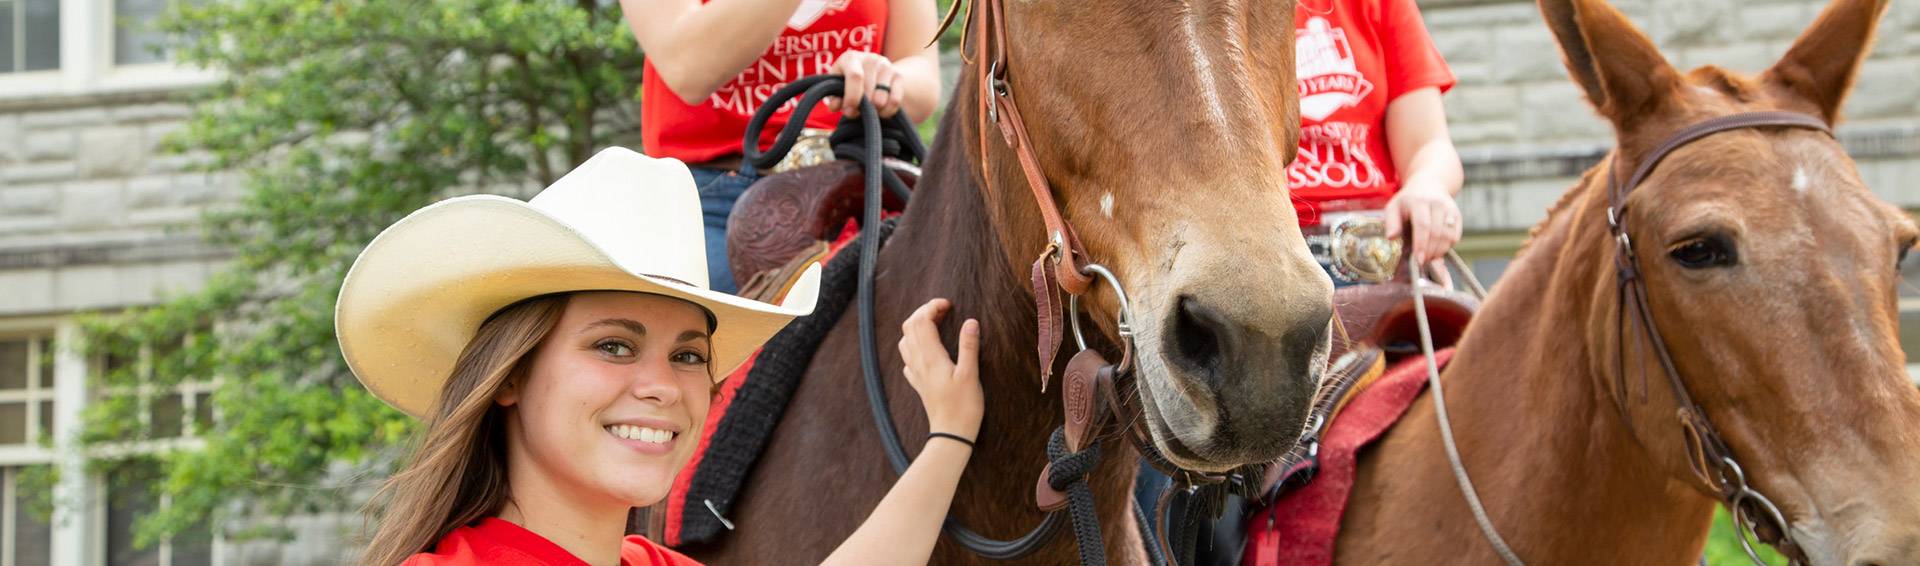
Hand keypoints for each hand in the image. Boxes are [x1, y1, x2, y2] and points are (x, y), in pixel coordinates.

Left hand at [825, 51, 902, 118]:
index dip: (852, 97)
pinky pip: (894, 101)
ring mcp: (886, 66)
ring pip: (881, 99)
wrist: (871, 72)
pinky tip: (880, 110)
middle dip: (861, 108)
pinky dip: (887, 111)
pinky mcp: (898, 75)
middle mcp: (870, 59)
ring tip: (867, 109)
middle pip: (869, 91)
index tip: (849, 111)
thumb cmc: (848, 81)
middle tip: (856, 112)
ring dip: (874, 111)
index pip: (856, 77)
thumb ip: (835, 96)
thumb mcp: (838, 85)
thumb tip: (835, 106)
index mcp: (851, 58)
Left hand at [898, 299, 984, 440]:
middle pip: (910, 326)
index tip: (949, 304)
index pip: (922, 321)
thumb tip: (970, 321)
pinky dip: (915, 345)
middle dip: (923, 312)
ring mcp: (915, 373)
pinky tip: (928, 349)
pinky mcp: (918, 383)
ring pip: (905, 341)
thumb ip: (969, 347)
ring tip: (936, 324)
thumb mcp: (971, 375)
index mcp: (931, 357)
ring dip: (917, 326)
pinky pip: (908, 358)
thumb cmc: (964, 406)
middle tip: (943, 310)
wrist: (950, 434)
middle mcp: (918, 362)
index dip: (932, 307)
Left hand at [1383, 181, 1461, 264]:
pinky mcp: (1457, 215)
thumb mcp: (1393, 207)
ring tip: (1429, 258)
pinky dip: (1448, 246)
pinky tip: (1437, 249)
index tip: (1419, 260)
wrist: (1429, 184)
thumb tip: (1391, 237)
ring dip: (1439, 251)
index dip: (1421, 244)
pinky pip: (1455, 235)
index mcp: (1419, 201)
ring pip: (1449, 235)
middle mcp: (1437, 203)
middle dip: (1430, 251)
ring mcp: (1449, 209)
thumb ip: (1391, 222)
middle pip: (1437, 233)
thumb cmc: (1408, 200)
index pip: (1423, 225)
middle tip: (1422, 262)